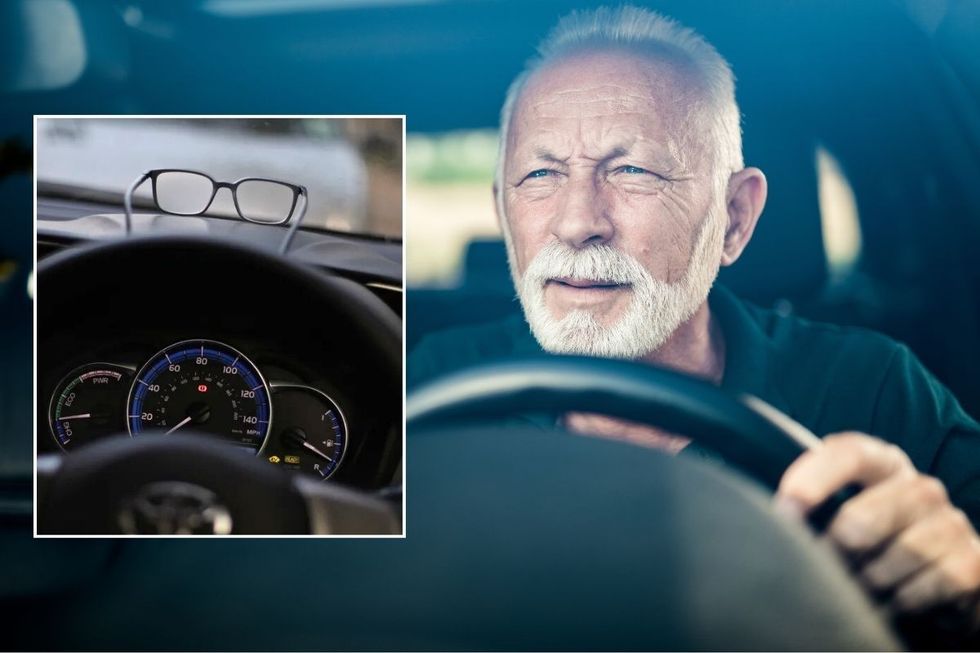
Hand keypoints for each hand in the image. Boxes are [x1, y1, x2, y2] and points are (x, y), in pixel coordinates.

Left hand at [776, 432, 979, 635]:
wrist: (937, 585)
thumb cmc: (872, 545)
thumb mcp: (840, 515)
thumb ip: (811, 505)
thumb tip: (765, 518)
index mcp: (881, 464)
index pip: (846, 453)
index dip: (812, 478)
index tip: (785, 511)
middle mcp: (919, 487)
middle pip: (861, 519)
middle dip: (835, 554)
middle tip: (828, 570)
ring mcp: (950, 522)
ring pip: (894, 558)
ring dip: (870, 582)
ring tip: (864, 587)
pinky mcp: (972, 561)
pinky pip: (929, 585)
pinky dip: (905, 602)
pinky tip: (897, 601)